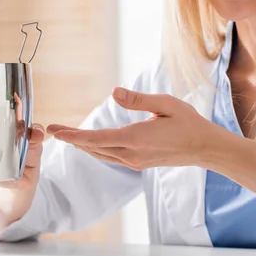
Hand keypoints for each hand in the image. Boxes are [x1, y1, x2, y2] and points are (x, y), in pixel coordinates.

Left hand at [47, 87, 213, 170]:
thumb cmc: (188, 123)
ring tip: (64, 135)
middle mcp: (131, 154)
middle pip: (92, 147)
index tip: (54, 131)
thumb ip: (138, 100)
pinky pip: (109, 156)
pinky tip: (88, 144)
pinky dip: (94, 149)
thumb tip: (113, 92)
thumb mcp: (165, 104)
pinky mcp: (137, 163)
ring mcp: (134, 161)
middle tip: (51, 129)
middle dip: (70, 138)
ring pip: (99, 153)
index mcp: (135, 138)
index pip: (95, 139)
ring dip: (81, 144)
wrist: (204, 148)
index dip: (72, 135)